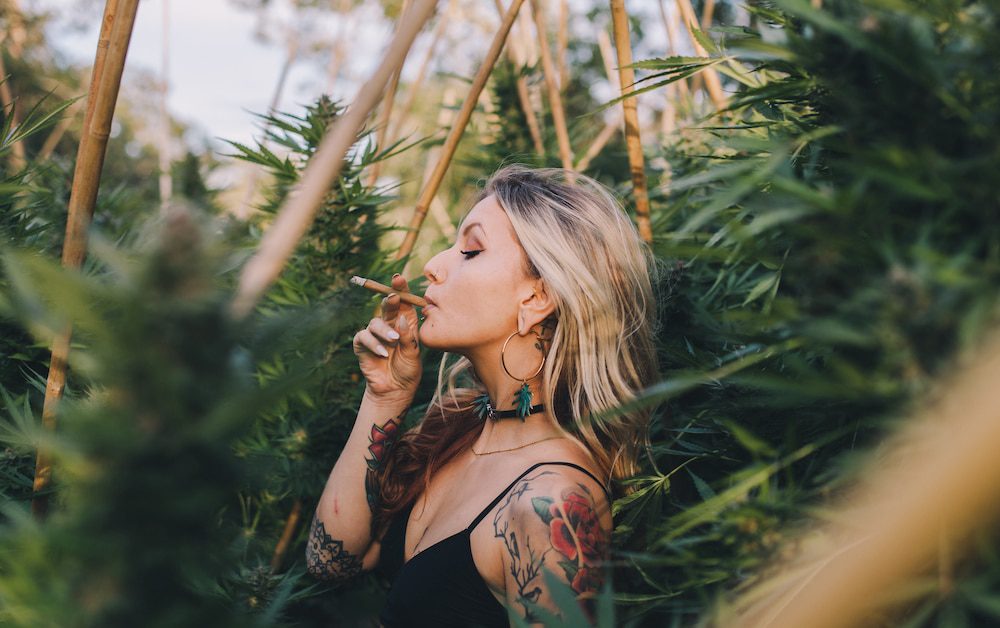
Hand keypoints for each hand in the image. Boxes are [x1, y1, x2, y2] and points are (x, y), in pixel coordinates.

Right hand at [352, 274, 421, 402]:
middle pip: (387, 305)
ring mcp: (375, 334)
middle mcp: (390, 324)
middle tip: (392, 298)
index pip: (403, 301)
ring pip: (375, 322)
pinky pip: (364, 337)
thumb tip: (401, 320)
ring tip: (394, 342)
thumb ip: (409, 337)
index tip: (398, 278)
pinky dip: (374, 344)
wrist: (396, 389)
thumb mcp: (414, 354)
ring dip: (384, 331)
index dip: (400, 288)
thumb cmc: (408, 369)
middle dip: (389, 299)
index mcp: (406, 322)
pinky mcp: (363, 345)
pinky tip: (383, 353)